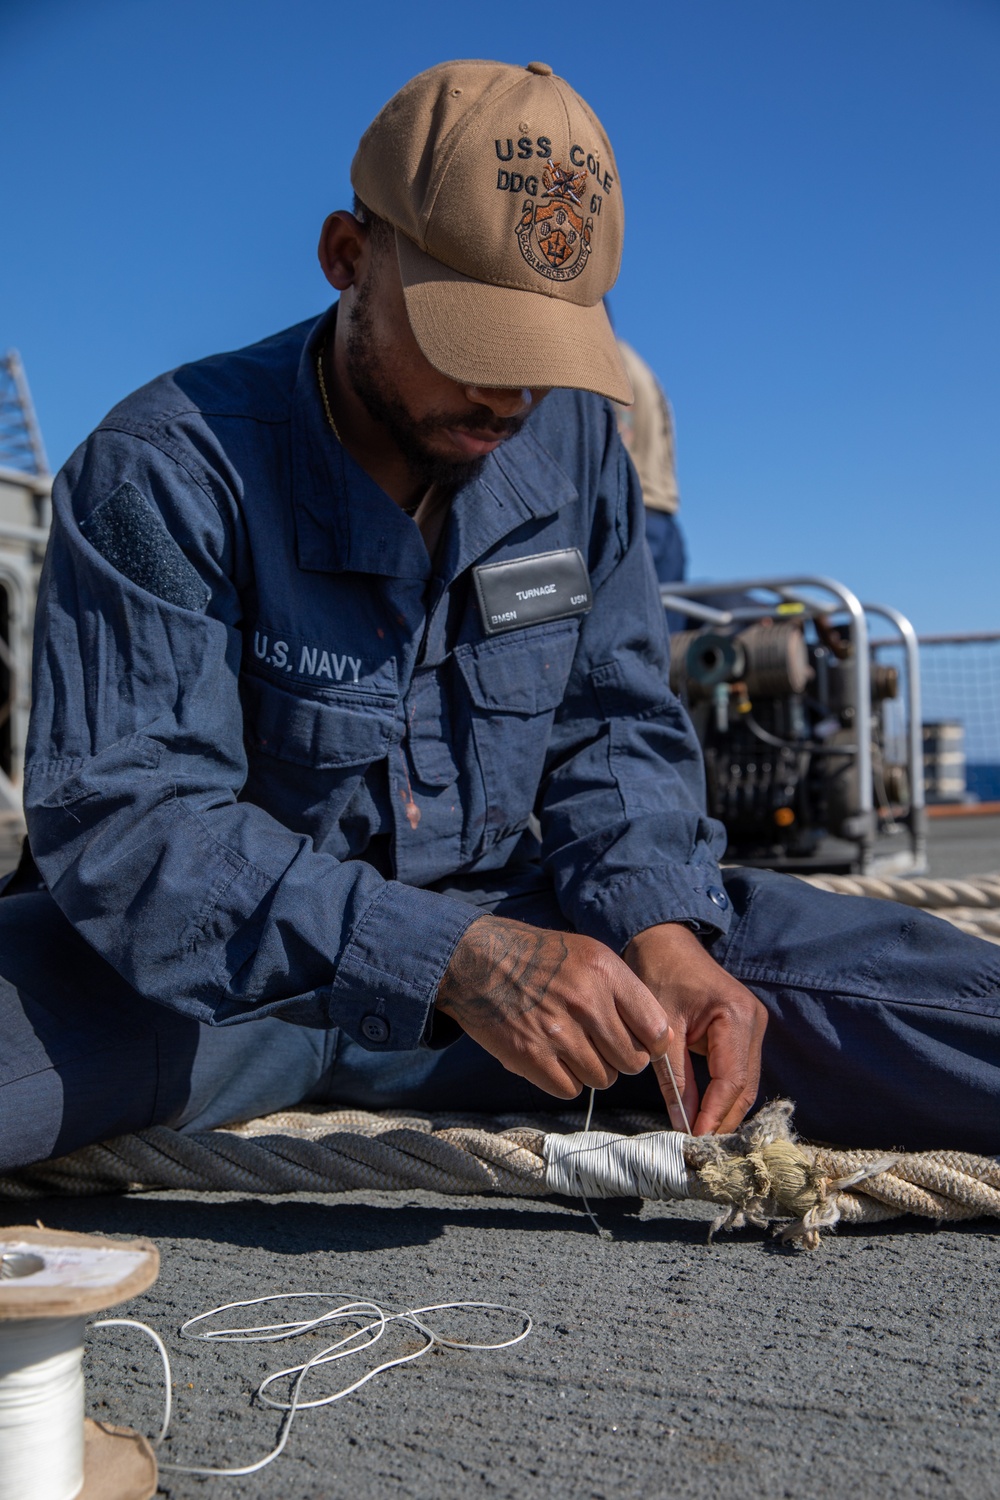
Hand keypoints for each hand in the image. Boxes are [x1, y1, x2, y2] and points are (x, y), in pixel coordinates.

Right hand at [435, 916, 670, 1098]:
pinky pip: (569, 1089)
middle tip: (603, 1047)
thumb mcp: (588, 953)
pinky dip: (565, 1081)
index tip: (642, 1043)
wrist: (478, 960)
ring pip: (603, 1079)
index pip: (656, 1029)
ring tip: (574, 1050)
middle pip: (632, 1061)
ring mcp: (557, 1032)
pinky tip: (555, 1060)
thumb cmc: (539, 957)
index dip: (653, 1043)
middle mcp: (585, 1002)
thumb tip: (657, 1034)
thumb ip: (624, 989)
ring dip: (593, 1071)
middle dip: (622, 1060)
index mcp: (605, 973)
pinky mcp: (530, 1056)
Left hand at [624, 923, 766, 1135]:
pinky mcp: (745, 1031)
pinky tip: (707, 1114)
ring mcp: (753, 1026)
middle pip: (745, 1086)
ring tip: (702, 1138)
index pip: (731, 1080)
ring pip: (745, 1083)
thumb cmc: (658, 976)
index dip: (715, 1115)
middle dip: (724, 1120)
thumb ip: (674, 1078)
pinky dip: (725, 1095)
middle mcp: (754, 1021)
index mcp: (736, 1016)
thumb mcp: (662, 1031)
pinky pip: (739, 1072)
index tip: (696, 1140)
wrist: (663, 943)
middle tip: (700, 1149)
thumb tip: (682, 1124)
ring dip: (726, 1111)